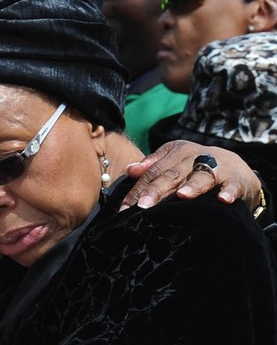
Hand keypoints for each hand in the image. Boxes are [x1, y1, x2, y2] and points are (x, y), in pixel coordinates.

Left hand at [120, 140, 260, 210]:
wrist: (237, 166)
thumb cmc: (196, 166)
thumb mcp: (174, 160)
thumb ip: (152, 165)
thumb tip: (128, 170)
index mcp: (176, 153)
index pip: (153, 172)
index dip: (138, 190)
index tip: (125, 208)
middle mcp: (194, 157)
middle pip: (172, 175)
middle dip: (156, 190)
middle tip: (143, 205)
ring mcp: (216, 168)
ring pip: (202, 176)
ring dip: (193, 186)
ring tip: (182, 195)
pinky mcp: (236, 180)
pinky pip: (232, 186)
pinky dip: (229, 191)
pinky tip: (223, 199)